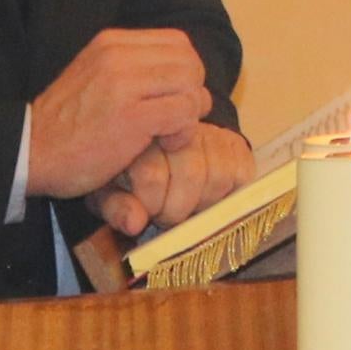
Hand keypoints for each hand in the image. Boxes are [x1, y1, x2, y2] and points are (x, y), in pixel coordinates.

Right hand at [27, 28, 216, 200]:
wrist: (28, 152)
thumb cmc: (66, 124)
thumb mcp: (96, 75)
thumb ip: (133, 66)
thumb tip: (183, 70)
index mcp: (111, 42)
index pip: (178, 42)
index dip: (186, 71)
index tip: (171, 97)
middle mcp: (118, 56)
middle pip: (190, 62)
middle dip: (192, 92)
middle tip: (175, 118)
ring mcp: (124, 85)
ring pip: (191, 85)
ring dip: (189, 114)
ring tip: (168, 133)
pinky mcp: (131, 117)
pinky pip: (184, 112)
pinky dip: (184, 131)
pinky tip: (165, 144)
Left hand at [93, 120, 252, 239]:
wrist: (159, 151)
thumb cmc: (128, 177)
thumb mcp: (109, 193)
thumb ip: (117, 208)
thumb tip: (136, 223)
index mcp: (140, 133)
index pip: (152, 174)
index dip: (152, 204)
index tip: (147, 212)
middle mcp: (180, 126)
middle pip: (191, 174)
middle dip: (178, 208)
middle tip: (166, 215)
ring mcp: (210, 132)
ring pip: (217, 175)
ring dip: (202, 204)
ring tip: (185, 207)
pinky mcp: (235, 143)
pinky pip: (241, 174)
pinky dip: (227, 194)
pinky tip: (207, 197)